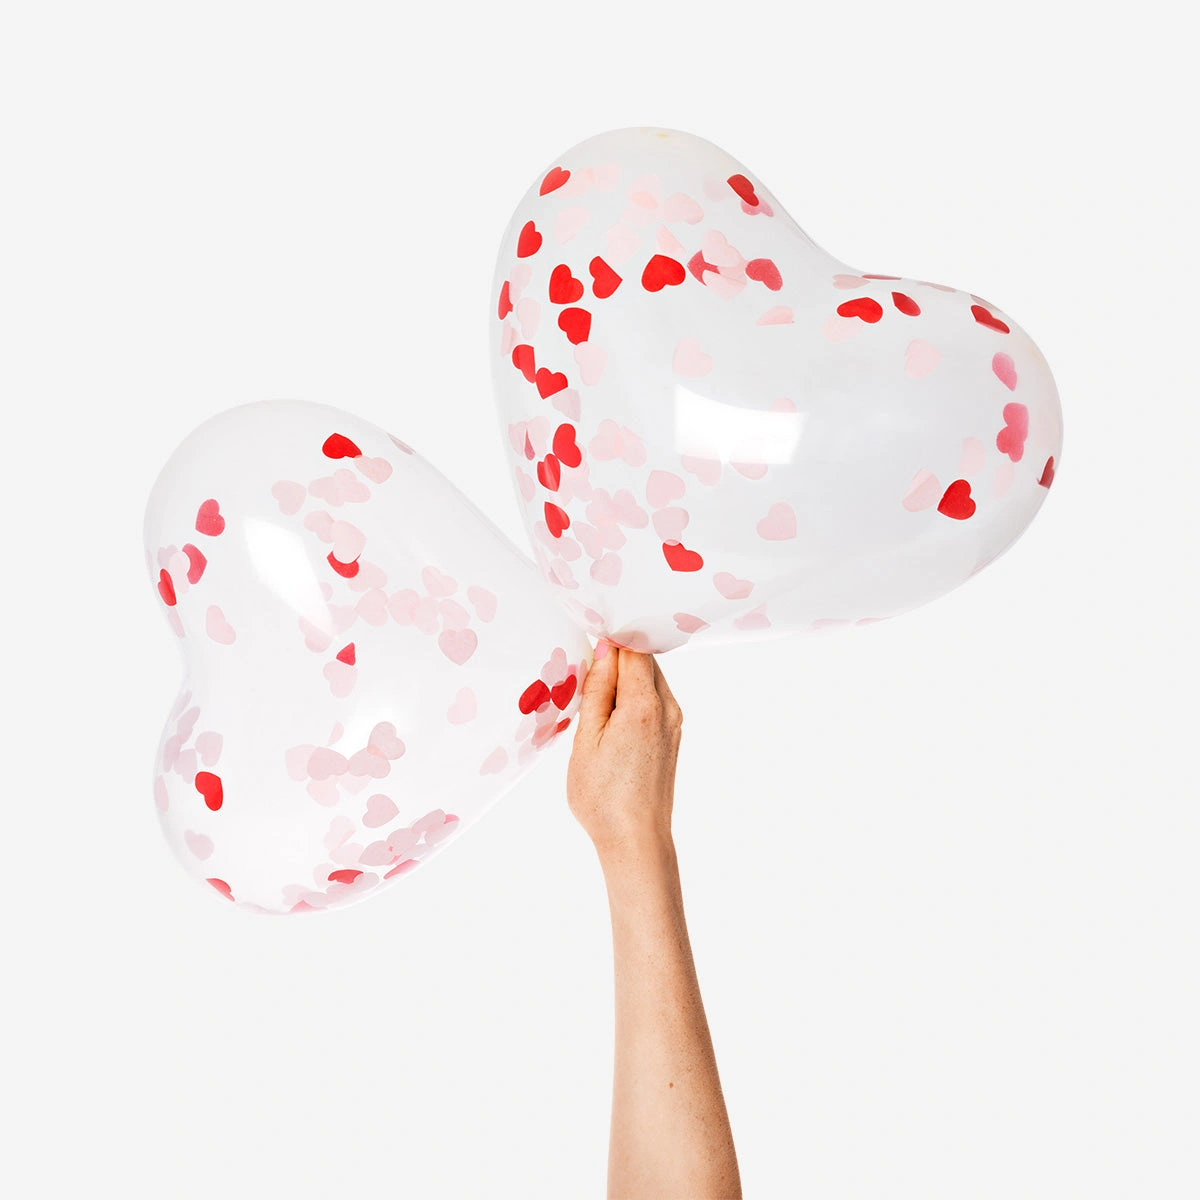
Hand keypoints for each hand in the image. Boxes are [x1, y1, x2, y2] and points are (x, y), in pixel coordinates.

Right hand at [567, 640, 682, 855]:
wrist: (636, 840)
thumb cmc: (603, 796)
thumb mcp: (587, 738)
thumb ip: (597, 690)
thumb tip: (605, 649)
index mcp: (644, 704)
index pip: (633, 648)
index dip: (610, 642)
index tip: (587, 650)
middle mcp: (668, 708)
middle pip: (644, 661)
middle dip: (616, 662)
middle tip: (585, 683)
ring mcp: (674, 722)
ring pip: (649, 680)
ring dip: (623, 682)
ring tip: (595, 710)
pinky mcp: (672, 736)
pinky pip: (653, 701)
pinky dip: (631, 700)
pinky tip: (610, 724)